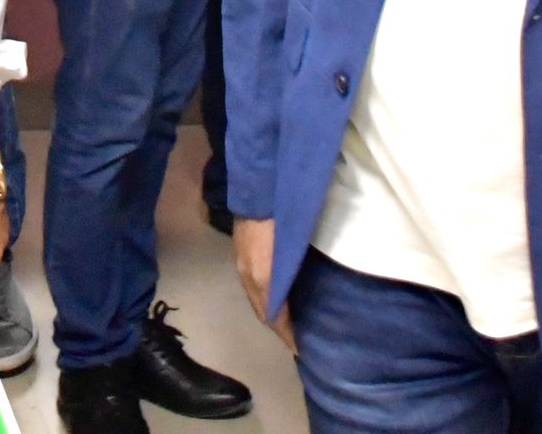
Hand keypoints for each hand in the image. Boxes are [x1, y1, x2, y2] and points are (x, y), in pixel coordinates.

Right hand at [232, 217, 294, 351]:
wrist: (257, 193)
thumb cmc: (278, 222)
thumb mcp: (288, 251)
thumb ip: (286, 280)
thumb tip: (287, 307)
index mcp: (260, 278)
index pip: (272, 315)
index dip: (285, 333)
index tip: (298, 348)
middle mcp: (248, 276)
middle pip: (262, 311)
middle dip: (277, 328)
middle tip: (294, 338)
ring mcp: (243, 265)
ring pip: (257, 299)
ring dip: (270, 314)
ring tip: (286, 322)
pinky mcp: (242, 255)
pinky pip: (253, 287)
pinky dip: (264, 299)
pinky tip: (276, 295)